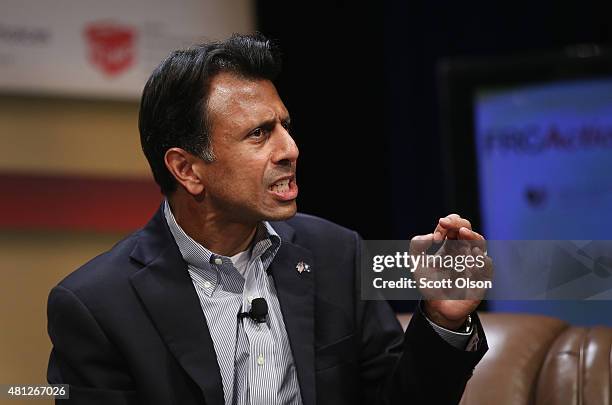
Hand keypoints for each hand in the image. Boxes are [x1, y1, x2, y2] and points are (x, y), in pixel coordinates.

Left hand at [414, 214, 487, 330]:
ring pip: (481, 244)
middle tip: (451, 227)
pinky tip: (472, 259)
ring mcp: (474, 263)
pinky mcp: (481, 279)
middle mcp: (464, 251)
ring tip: (464, 235)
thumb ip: (416, 246)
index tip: (436, 238)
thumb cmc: (429, 283)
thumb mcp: (416, 263)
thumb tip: (430, 236)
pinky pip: (487, 267)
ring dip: (473, 238)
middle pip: (469, 230)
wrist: (437, 307)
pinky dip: (481, 260)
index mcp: (451, 244)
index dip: (446, 225)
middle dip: (460, 225)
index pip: (454, 225)